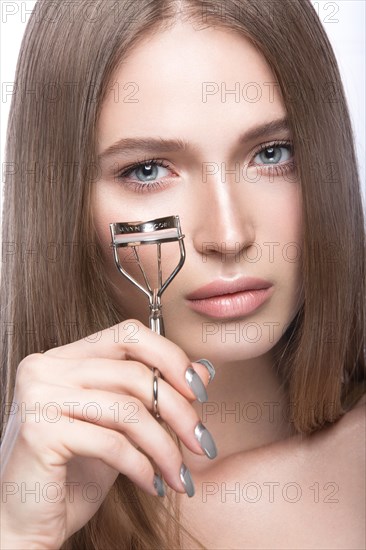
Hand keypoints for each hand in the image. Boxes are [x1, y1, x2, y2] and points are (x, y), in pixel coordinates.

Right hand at [0, 319, 214, 548]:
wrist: (28, 521)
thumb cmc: (75, 471)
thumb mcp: (122, 427)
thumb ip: (156, 393)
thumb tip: (204, 370)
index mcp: (65, 357)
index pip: (128, 334)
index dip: (169, 357)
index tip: (199, 392)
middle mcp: (46, 366)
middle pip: (134, 374)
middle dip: (179, 412)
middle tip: (202, 443)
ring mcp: (39, 395)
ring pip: (128, 409)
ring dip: (165, 448)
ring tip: (181, 476)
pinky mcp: (39, 429)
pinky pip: (112, 442)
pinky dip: (142, 467)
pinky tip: (153, 485)